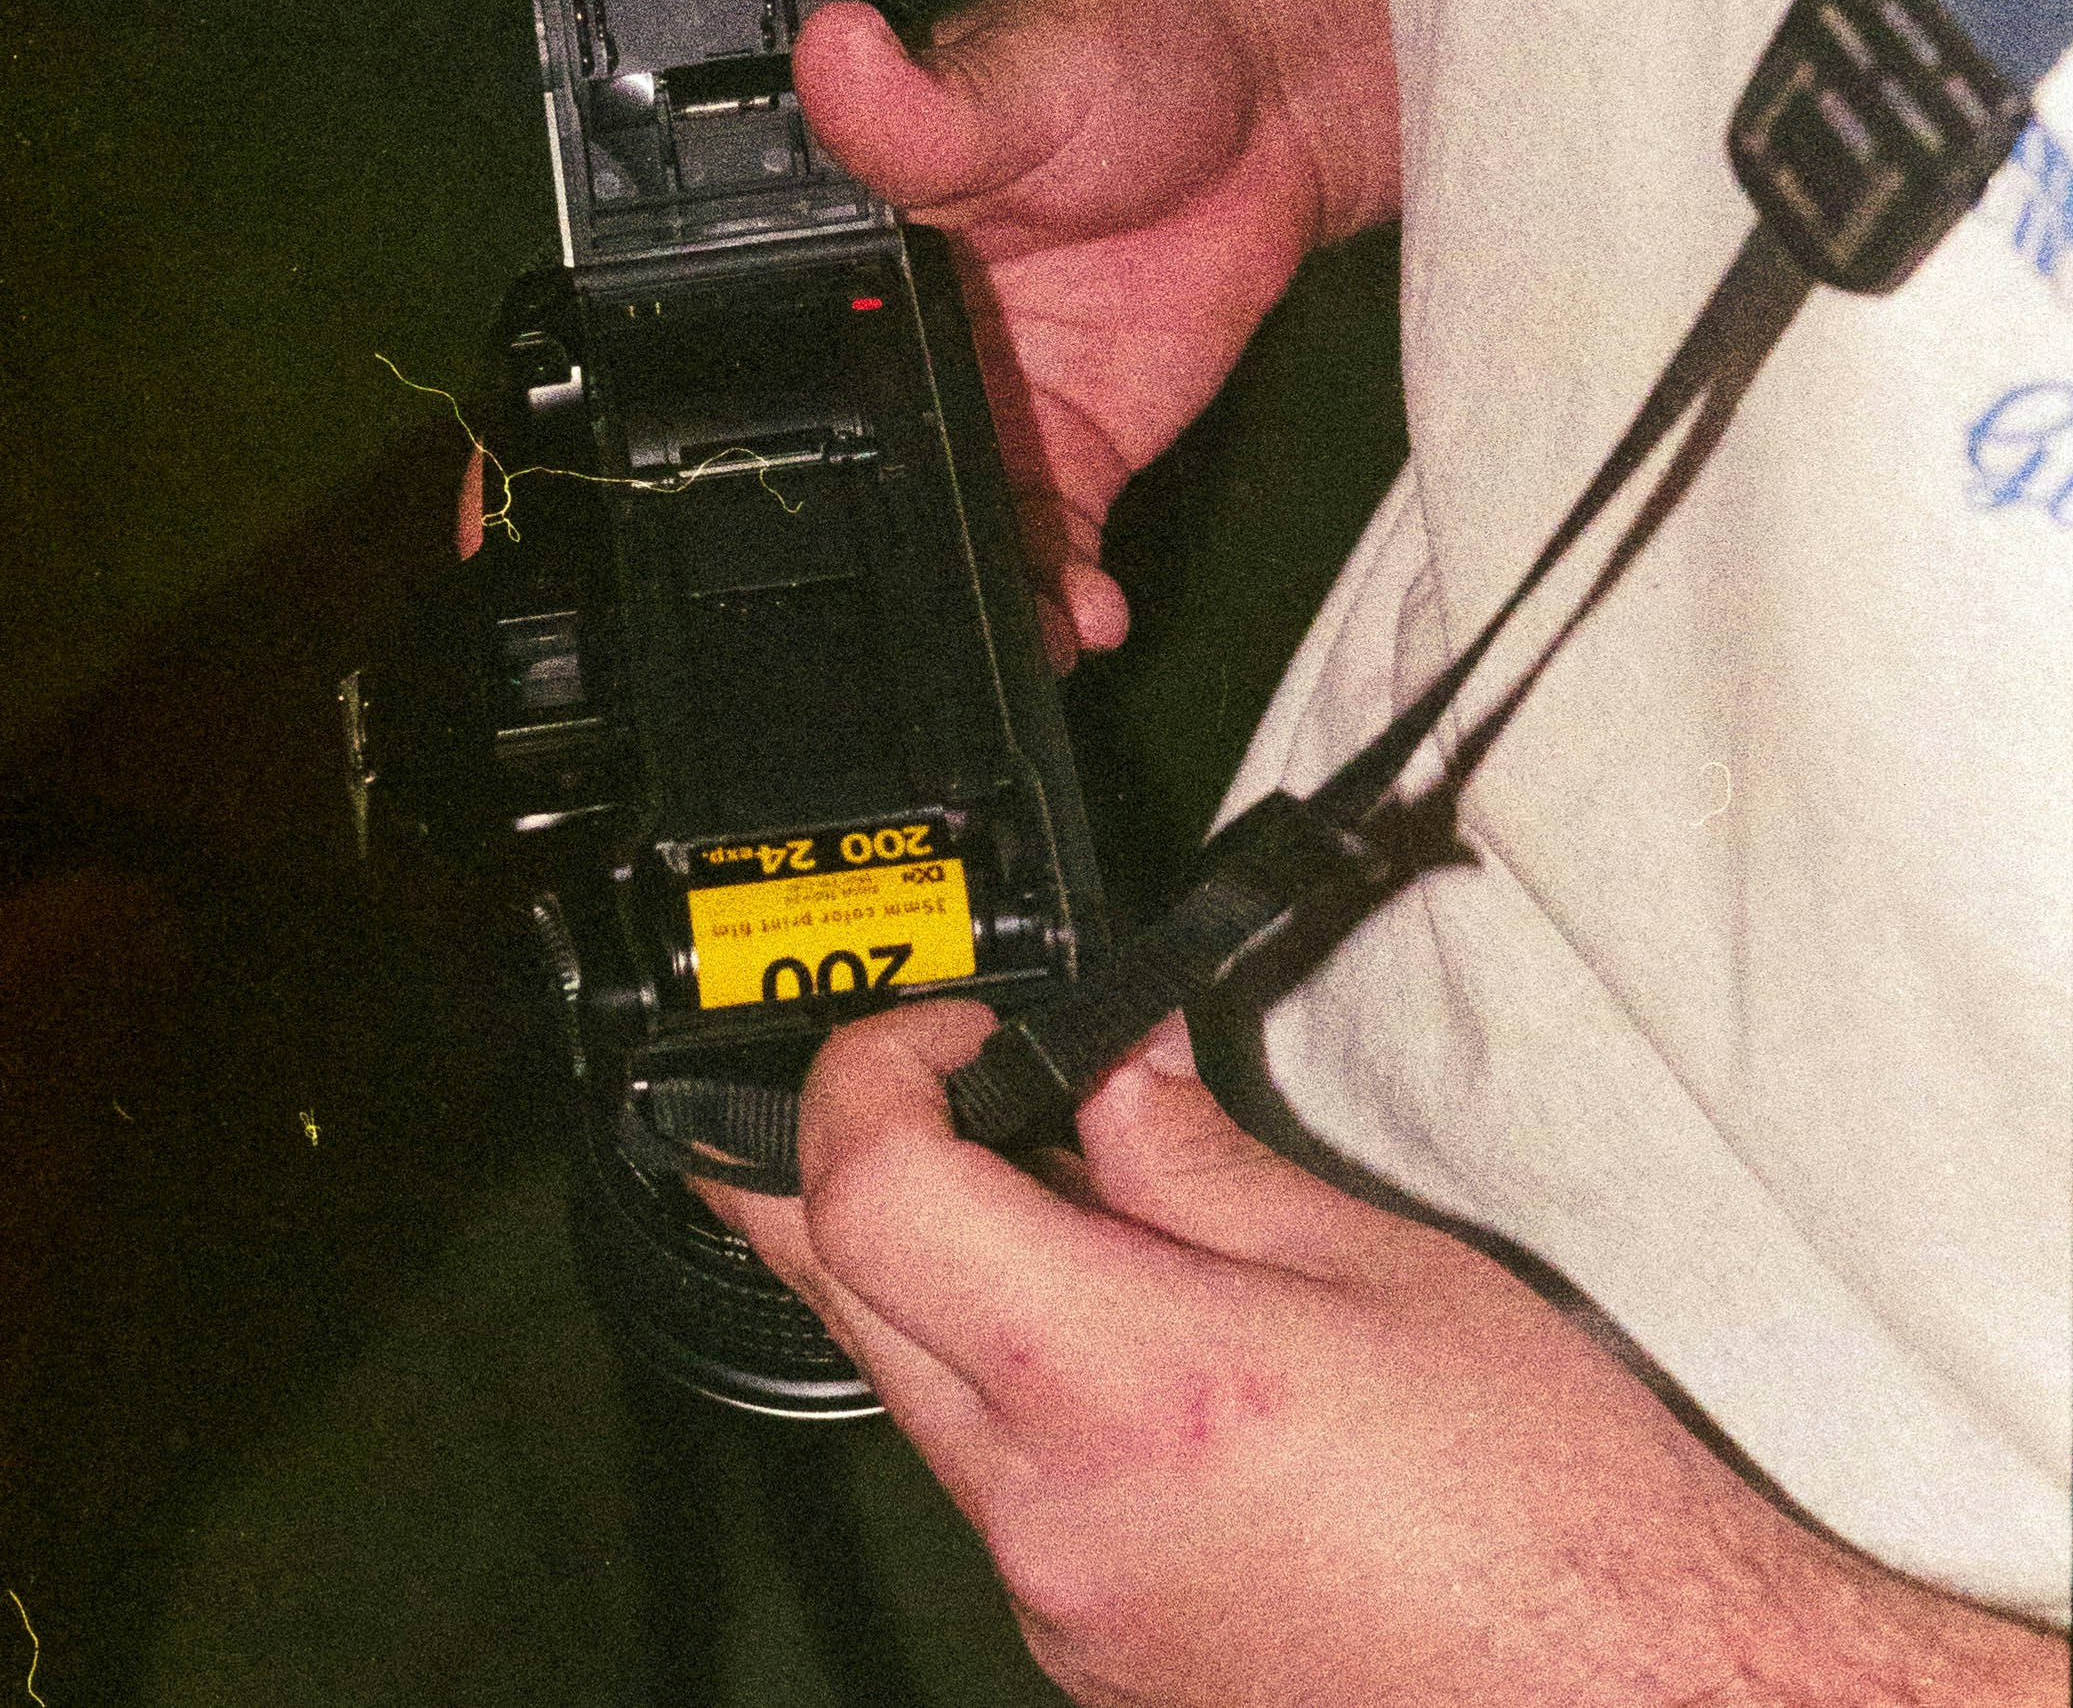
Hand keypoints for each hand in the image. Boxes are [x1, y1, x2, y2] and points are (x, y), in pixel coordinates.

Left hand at [705, 1003, 2064, 1707]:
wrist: (1635, 1700)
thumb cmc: (1548, 1506)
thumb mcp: (1379, 1265)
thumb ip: (1197, 1157)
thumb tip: (1106, 1067)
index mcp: (1121, 1386)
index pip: (872, 1198)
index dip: (870, 1074)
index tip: (943, 1029)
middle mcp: (1051, 1516)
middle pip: (847, 1298)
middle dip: (843, 1164)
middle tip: (908, 1077)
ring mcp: (1060, 1604)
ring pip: (918, 1397)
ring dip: (942, 1278)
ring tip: (1072, 1197)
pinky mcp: (1095, 1657)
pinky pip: (1000, 1490)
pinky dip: (1021, 1388)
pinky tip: (1135, 1342)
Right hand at [793, 0, 1412, 657]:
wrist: (1280, 91)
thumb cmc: (1124, 40)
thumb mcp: (1013, 69)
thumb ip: (921, 104)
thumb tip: (834, 54)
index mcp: (836, 242)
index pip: (755, 349)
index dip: (736, 427)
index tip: (729, 496)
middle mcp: (890, 336)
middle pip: (841, 464)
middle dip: (851, 540)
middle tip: (873, 604)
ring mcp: (981, 400)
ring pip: (940, 525)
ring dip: (962, 590)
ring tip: (999, 631)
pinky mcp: (1070, 446)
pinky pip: (1044, 548)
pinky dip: (1053, 599)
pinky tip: (1074, 621)